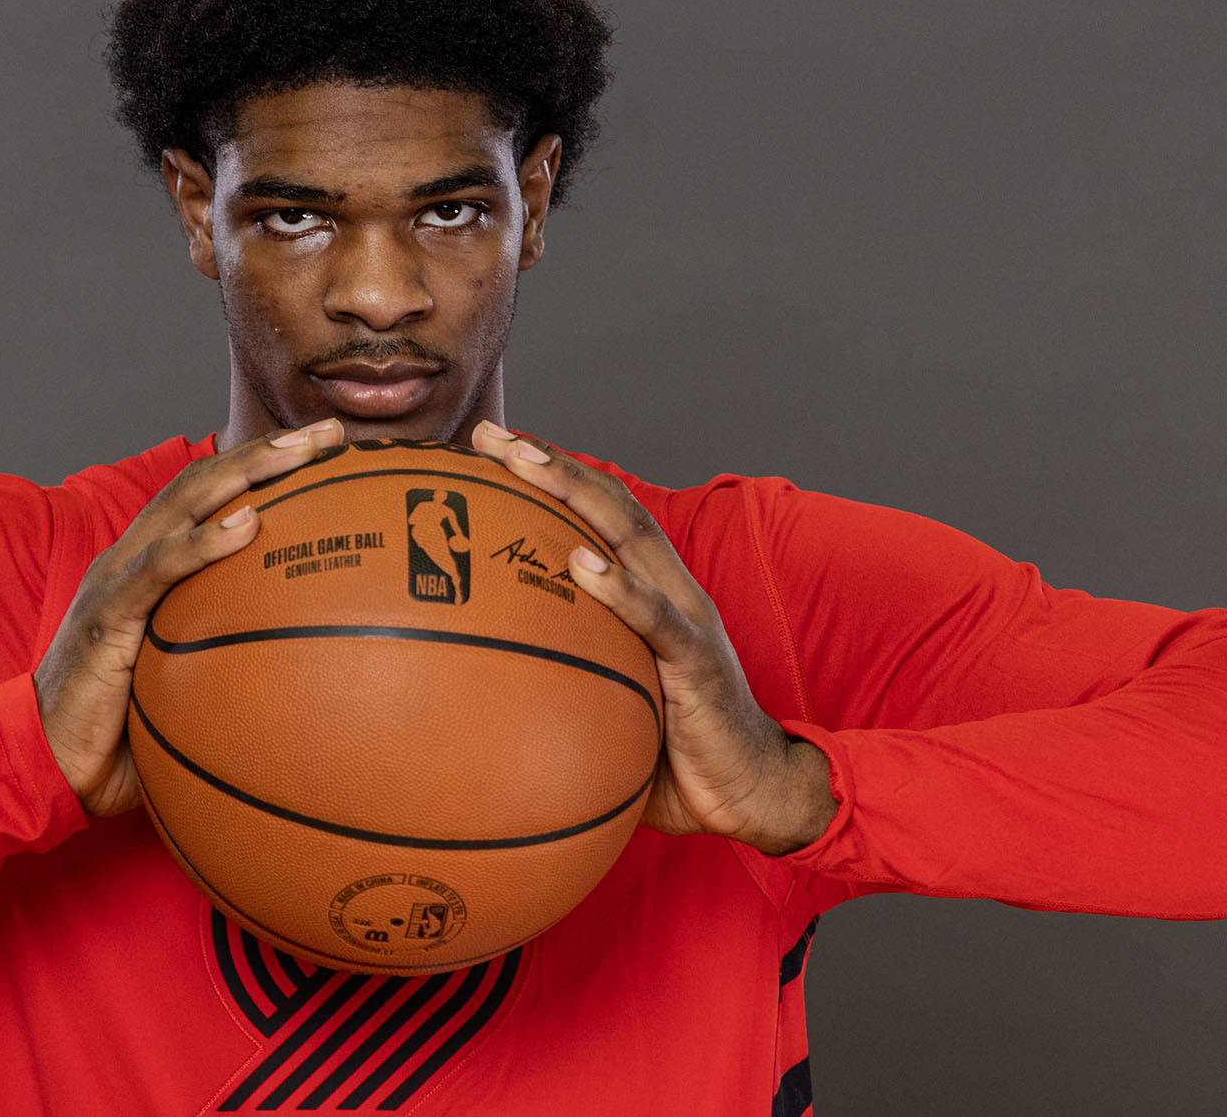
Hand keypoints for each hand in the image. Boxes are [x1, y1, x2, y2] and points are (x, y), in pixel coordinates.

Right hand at [32, 416, 345, 815]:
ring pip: (184, 504)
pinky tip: (248, 525)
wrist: (44, 761)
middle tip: (330, 432)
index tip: (327, 452)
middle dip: (269, 450)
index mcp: (150, 566)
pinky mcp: (107, 614)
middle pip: (205, 482)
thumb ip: (230, 664)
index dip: (264, 467)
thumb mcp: (185, 687)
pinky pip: (160, 569)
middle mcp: (133, 557)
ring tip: (300, 454)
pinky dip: (204, 542)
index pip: (210, 497)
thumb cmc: (119, 732)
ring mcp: (117, 578)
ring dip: (245, 471)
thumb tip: (309, 680)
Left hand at [468, 421, 836, 853]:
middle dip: (548, 462)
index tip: (491, 446)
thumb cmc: (671, 752)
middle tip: (489, 435)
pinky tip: (582, 564)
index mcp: (650, 591)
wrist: (751, 792)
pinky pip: (654, 619)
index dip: (551, 474)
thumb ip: (563, 677)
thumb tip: (475, 688)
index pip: (598, 514)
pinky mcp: (697, 662)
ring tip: (525, 464)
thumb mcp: (609, 701)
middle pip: (607, 504)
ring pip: (629, 536)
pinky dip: (618, 588)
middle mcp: (670, 589)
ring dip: (575, 494)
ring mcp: (686, 619)